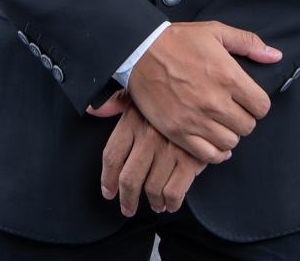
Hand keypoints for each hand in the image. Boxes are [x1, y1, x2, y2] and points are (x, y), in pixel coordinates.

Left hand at [92, 93, 207, 216]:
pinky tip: (171, 202)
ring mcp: (169, 148)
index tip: (108, 191)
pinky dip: (171, 203)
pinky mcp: (190, 159)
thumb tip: (92, 109)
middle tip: (128, 208)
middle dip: (127, 200)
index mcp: (133, 118)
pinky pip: (173, 193)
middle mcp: (148, 135)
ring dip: (153, 202)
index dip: (107, 179)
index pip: (112, 156)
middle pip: (129, 179)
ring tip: (155, 204)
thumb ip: (116, 103)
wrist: (207, 94)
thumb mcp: (142, 93)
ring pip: (151, 189)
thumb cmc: (171, 96)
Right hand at [126, 20, 280, 162]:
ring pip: (230, 143)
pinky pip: (208, 156)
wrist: (141, 51)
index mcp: (228, 76)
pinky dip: (214, 152)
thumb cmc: (178, 40)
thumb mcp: (215, 31)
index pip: (262, 107)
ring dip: (229, 134)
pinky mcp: (179, 132)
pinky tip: (212, 139)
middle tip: (232, 109)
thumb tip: (275, 56)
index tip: (248, 99)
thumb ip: (248, 43)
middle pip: (248, 127)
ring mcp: (197, 119)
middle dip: (243, 118)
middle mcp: (215, 101)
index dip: (258, 104)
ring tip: (220, 122)